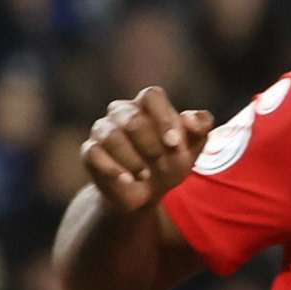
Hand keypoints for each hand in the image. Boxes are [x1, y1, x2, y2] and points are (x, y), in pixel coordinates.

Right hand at [78, 86, 215, 213]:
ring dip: (132, 159)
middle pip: (131, 118)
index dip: (163, 119)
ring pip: (111, 136)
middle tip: (162, 162)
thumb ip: (200, 128)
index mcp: (147, 105)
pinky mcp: (90, 151)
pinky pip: (94, 153)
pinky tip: (127, 180)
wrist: (146, 193)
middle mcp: (121, 112)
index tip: (174, 144)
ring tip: (145, 176)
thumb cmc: (170, 162)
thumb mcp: (193, 148)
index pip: (151, 96)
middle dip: (150, 144)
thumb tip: (190, 120)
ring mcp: (102, 130)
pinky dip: (112, 169)